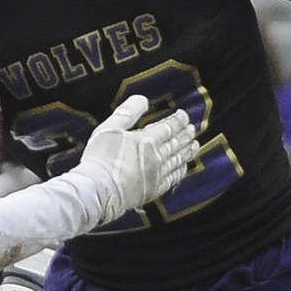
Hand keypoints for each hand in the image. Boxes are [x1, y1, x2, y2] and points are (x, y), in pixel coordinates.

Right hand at [68, 94, 195, 216]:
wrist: (96, 190)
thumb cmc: (99, 159)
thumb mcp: (108, 128)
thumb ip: (128, 113)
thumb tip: (143, 99)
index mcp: (145, 141)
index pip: (168, 128)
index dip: (178, 120)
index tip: (184, 115)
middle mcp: (155, 158)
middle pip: (176, 144)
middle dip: (185, 135)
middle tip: (193, 129)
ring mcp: (155, 176)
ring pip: (177, 161)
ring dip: (187, 152)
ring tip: (194, 146)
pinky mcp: (152, 191)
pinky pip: (172, 179)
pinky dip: (180, 171)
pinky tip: (182, 167)